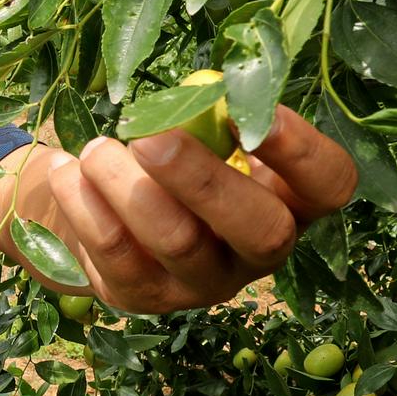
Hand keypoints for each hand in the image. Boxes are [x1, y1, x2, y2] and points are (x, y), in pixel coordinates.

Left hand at [40, 106, 358, 315]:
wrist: (102, 207)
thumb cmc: (168, 156)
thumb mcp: (197, 133)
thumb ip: (208, 116)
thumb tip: (196, 98)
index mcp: (288, 199)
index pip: (329, 186)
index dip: (304, 153)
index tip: (259, 113)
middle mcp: (257, 252)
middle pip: (262, 230)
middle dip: (206, 180)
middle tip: (153, 138)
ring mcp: (203, 283)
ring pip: (180, 242)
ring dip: (130, 188)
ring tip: (96, 149)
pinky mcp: (145, 297)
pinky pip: (118, 255)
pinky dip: (86, 206)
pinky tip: (67, 170)